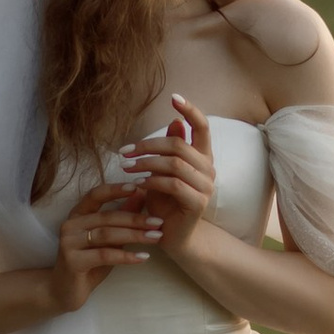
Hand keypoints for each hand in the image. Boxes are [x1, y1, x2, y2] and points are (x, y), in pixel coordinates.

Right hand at [46, 173, 162, 312]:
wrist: (66, 291)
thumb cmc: (90, 262)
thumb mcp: (109, 238)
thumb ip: (121, 216)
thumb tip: (142, 193)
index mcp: (78, 214)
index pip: (96, 194)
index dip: (116, 189)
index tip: (138, 186)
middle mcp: (70, 224)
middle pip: (107, 217)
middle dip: (135, 219)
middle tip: (159, 221)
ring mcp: (69, 242)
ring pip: (106, 234)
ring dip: (134, 235)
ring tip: (155, 237)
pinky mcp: (72, 261)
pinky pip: (104, 255)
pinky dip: (125, 256)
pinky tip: (142, 257)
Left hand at [115, 99, 215, 260]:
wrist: (173, 236)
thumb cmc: (166, 202)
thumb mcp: (163, 172)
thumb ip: (170, 149)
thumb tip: (174, 121)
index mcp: (202, 157)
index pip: (203, 127)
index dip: (191, 110)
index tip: (174, 97)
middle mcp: (208, 169)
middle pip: (178, 145)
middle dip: (148, 145)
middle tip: (124, 151)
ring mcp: (206, 186)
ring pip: (174, 163)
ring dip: (146, 163)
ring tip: (127, 167)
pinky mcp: (197, 203)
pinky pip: (173, 184)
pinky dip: (153, 181)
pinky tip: (139, 184)